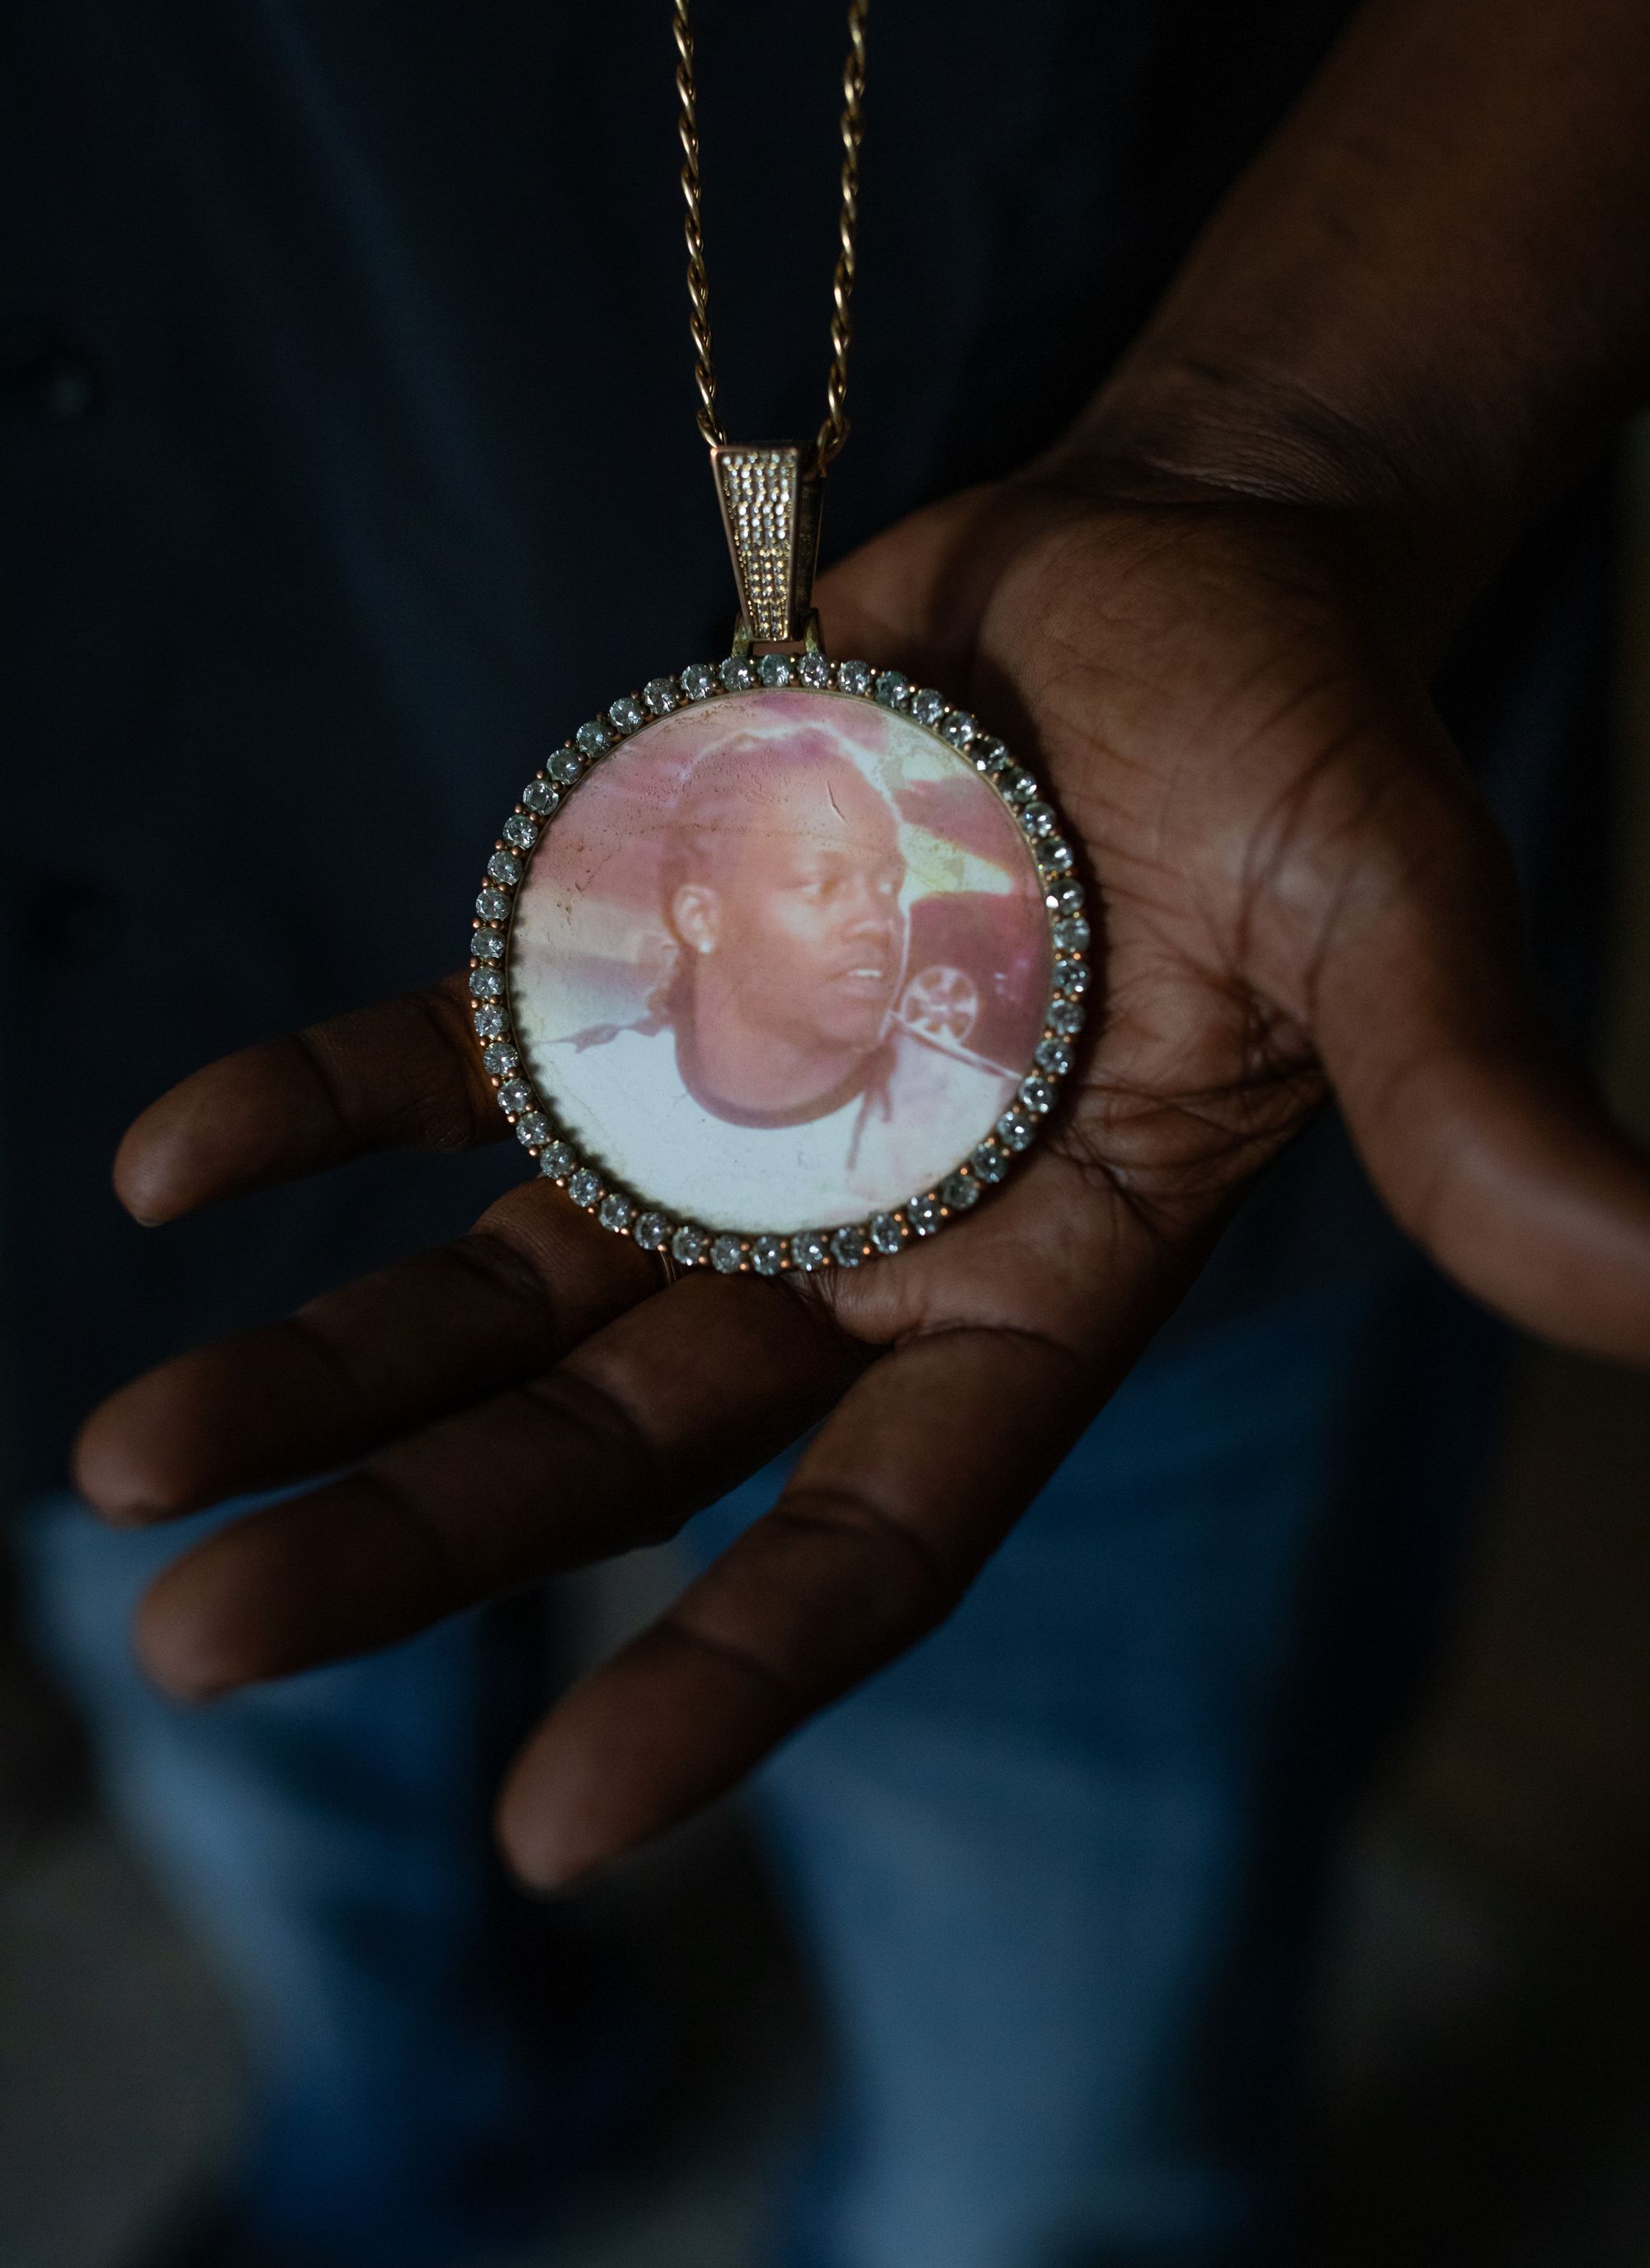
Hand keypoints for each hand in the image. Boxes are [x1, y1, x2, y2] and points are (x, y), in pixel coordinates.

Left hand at [75, 469, 1649, 1886]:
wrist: (1171, 557)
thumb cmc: (1304, 742)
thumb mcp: (1393, 920)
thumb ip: (1474, 1107)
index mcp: (1033, 1287)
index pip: (874, 1540)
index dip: (726, 1682)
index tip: (549, 1827)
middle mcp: (855, 1242)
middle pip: (619, 1444)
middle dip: (418, 1544)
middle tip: (194, 1645)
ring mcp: (722, 1106)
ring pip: (500, 1287)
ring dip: (321, 1370)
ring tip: (128, 1463)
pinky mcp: (628, 955)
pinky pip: (447, 1058)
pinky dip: (314, 1109)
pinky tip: (164, 1169)